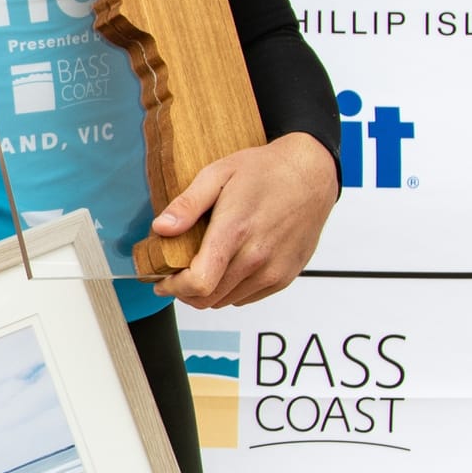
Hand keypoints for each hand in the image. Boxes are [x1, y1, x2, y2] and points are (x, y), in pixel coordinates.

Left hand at [148, 133, 337, 308]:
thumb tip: (161, 228)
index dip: (174, 287)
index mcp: (234, 231)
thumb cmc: (264, 171)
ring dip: (207, 293)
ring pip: (226, 301)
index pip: (199, 282)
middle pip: (208, 298)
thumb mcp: (217, 174)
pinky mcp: (285, 276)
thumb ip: (187, 204)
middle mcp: (256, 257)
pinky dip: (230, 291)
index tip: (161, 281)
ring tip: (198, 270)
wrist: (310, 175)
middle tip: (173, 276)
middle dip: (183, 292)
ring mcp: (274, 270)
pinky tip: (225, 268)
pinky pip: (247, 298)